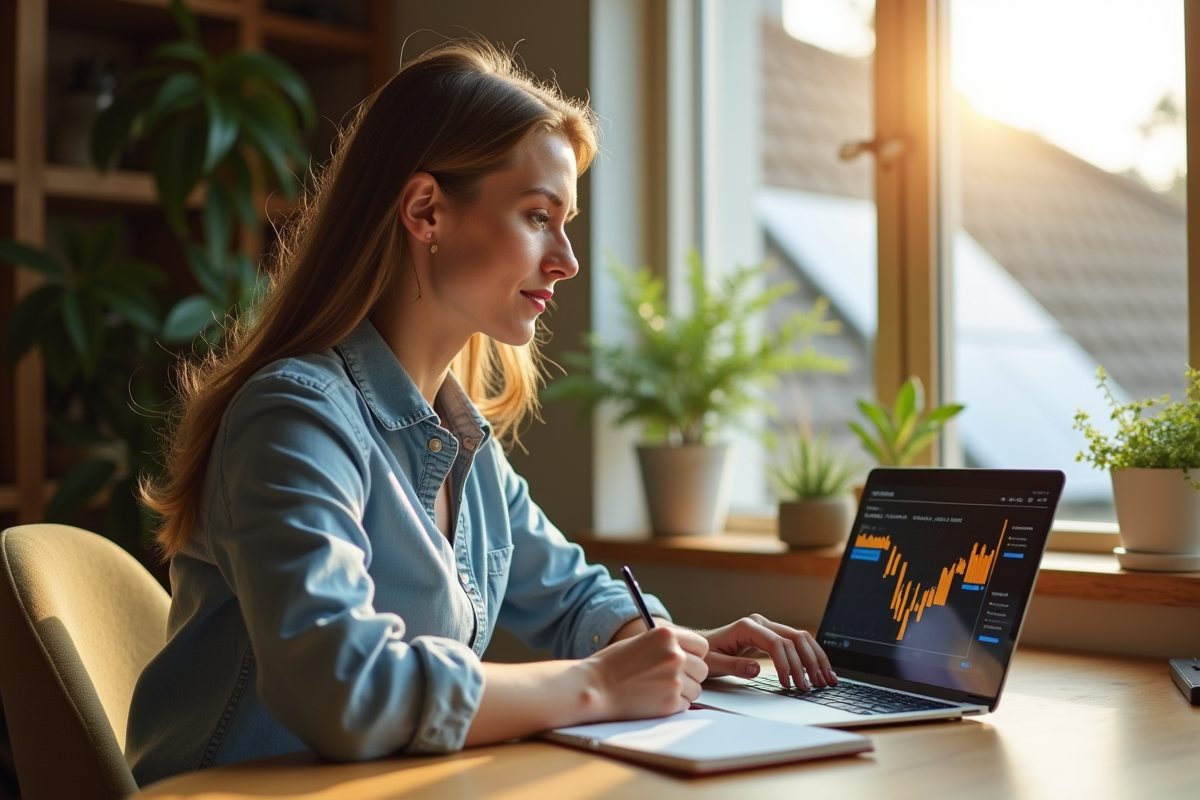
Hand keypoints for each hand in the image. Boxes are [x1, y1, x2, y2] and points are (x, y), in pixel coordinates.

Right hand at [583, 626, 709, 718]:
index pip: (702, 646)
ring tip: (658, 690)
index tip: (685, 662)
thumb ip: (667, 645)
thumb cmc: (613, 665)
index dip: (694, 656)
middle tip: (669, 679)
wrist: (595, 687)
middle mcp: (675, 655)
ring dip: (683, 692)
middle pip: (702, 669)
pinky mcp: (671, 702)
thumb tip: (690, 654)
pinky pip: (686, 705)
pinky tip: (654, 700)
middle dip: (690, 676)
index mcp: (667, 635)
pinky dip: (674, 705)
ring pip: (697, 689)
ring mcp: (675, 679)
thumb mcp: (641, 641)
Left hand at [700, 614, 835, 690]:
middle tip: (815, 685)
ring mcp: (767, 627)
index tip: (789, 685)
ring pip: (800, 638)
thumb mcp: (713, 663)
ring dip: (815, 658)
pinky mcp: (771, 636)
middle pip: (794, 638)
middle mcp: (760, 623)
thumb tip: (756, 669)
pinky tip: (819, 671)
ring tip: (826, 680)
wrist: (699, 646)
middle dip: (808, 662)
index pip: (776, 643)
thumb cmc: (704, 654)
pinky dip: (809, 656)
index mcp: (747, 627)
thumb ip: (733, 666)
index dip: (786, 664)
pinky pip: (795, 644)